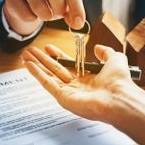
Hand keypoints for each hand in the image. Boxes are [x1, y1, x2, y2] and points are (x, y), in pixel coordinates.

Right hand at [3, 0, 84, 34]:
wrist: (26, 0)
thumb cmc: (51, 0)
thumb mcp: (65, 2)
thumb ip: (74, 11)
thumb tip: (77, 23)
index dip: (76, 8)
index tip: (77, 23)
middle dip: (59, 8)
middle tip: (58, 15)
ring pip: (38, 4)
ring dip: (46, 16)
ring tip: (46, 15)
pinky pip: (26, 13)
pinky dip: (32, 19)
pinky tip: (32, 13)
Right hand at [20, 44, 136, 122]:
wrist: (118, 97)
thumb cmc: (119, 80)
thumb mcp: (115, 58)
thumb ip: (106, 52)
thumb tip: (97, 47)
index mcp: (88, 77)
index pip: (68, 65)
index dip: (58, 55)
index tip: (48, 47)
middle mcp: (77, 85)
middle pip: (55, 69)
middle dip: (42, 59)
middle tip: (31, 50)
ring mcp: (69, 92)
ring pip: (49, 75)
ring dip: (36, 65)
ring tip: (25, 55)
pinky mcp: (63, 98)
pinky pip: (47, 84)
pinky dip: (37, 74)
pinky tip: (29, 65)